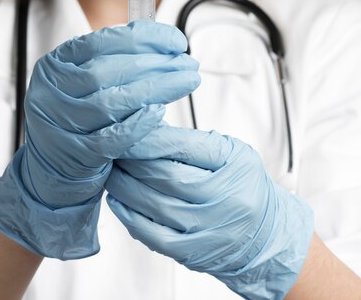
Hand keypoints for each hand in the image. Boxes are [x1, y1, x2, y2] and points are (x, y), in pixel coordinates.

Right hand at [0, 22, 199, 259]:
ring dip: (156, 89)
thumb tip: (162, 44)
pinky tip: (160, 113)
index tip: (177, 41)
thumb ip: (115, 62)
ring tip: (187, 82)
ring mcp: (59, 124)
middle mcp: (51, 92)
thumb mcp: (84, 84)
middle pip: (108, 70)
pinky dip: (139, 124)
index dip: (145, 38)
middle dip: (156, 64)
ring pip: (111, 102)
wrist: (52, 171)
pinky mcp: (74, 155)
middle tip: (189, 64)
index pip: (103, 40)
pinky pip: (112, 138)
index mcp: (55, 65)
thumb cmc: (79, 119)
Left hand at [106, 125, 313, 299]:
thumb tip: (146, 127)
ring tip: (111, 168)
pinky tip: (117, 200)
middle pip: (165, 175)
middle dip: (132, 159)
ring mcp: (207, 229)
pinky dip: (129, 216)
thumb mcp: (231, 152)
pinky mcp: (192, 253)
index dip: (149, 137)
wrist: (266, 235)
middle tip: (111, 145)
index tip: (127, 126)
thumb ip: (192, 141)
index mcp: (234, 165)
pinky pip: (152, 234)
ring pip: (154, 203)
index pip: (183, 146)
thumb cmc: (243, 185)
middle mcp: (223, 199)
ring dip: (125, 184)